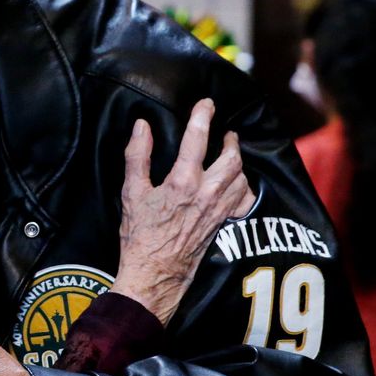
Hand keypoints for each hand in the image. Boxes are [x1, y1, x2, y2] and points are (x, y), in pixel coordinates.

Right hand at [114, 98, 255, 324]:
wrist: (155, 272)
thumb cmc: (139, 234)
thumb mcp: (131, 192)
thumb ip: (137, 155)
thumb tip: (141, 126)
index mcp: (182, 182)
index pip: (197, 139)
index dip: (202, 117)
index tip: (206, 103)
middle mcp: (206, 193)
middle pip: (231, 157)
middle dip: (229, 140)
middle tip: (224, 131)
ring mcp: (218, 210)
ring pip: (241, 176)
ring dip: (237, 160)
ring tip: (231, 152)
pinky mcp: (222, 223)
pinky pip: (244, 200)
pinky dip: (244, 187)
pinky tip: (236, 183)